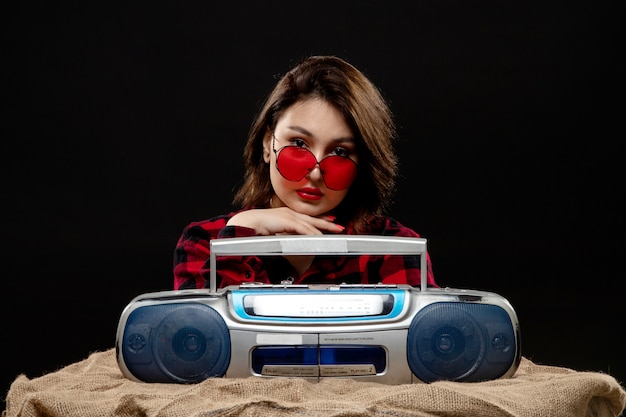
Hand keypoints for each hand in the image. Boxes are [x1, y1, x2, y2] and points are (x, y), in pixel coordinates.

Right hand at [226, 207, 343, 234]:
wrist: (246, 224)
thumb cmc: (255, 227)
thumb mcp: (273, 230)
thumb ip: (283, 234)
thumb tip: (289, 241)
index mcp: (287, 215)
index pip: (307, 217)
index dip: (320, 219)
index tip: (330, 221)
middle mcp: (290, 213)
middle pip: (313, 219)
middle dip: (327, 223)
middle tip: (339, 226)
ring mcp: (289, 216)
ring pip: (311, 224)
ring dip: (324, 229)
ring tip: (335, 233)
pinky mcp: (287, 221)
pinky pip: (304, 229)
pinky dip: (313, 234)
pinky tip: (320, 238)